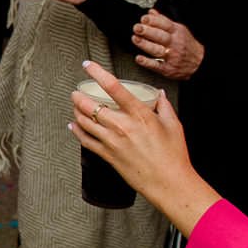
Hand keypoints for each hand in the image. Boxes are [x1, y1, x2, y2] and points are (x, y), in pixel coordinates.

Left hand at [69, 60, 215, 229]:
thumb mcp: (173, 125)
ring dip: (76, 111)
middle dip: (78, 96)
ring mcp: (112, 142)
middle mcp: (122, 126)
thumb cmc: (174, 155)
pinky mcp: (107, 155)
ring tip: (75, 105)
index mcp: (139, 115)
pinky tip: (73, 125)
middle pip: (90, 105)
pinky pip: (86, 141)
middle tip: (76, 91)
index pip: (113, 87)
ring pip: (84, 122)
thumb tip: (158, 93)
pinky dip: (77, 131)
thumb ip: (164, 106)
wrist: (168, 182)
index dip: (97, 73)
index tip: (88, 65)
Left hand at [132, 10, 205, 79]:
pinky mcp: (168, 68)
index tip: (144, 18)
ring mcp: (171, 57)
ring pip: (157, 50)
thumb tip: (151, 12)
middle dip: (147, 31)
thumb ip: (164, 21)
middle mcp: (175, 44)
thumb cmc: (187, 45)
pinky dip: (147, 62)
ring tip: (135, 38)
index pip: (165, 25)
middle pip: (160, 36)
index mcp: (178, 33)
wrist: (200, 63)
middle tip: (137, 27)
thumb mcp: (179, 30)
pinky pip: (156, 65)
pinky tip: (139, 58)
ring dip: (145, 44)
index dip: (154, 21)